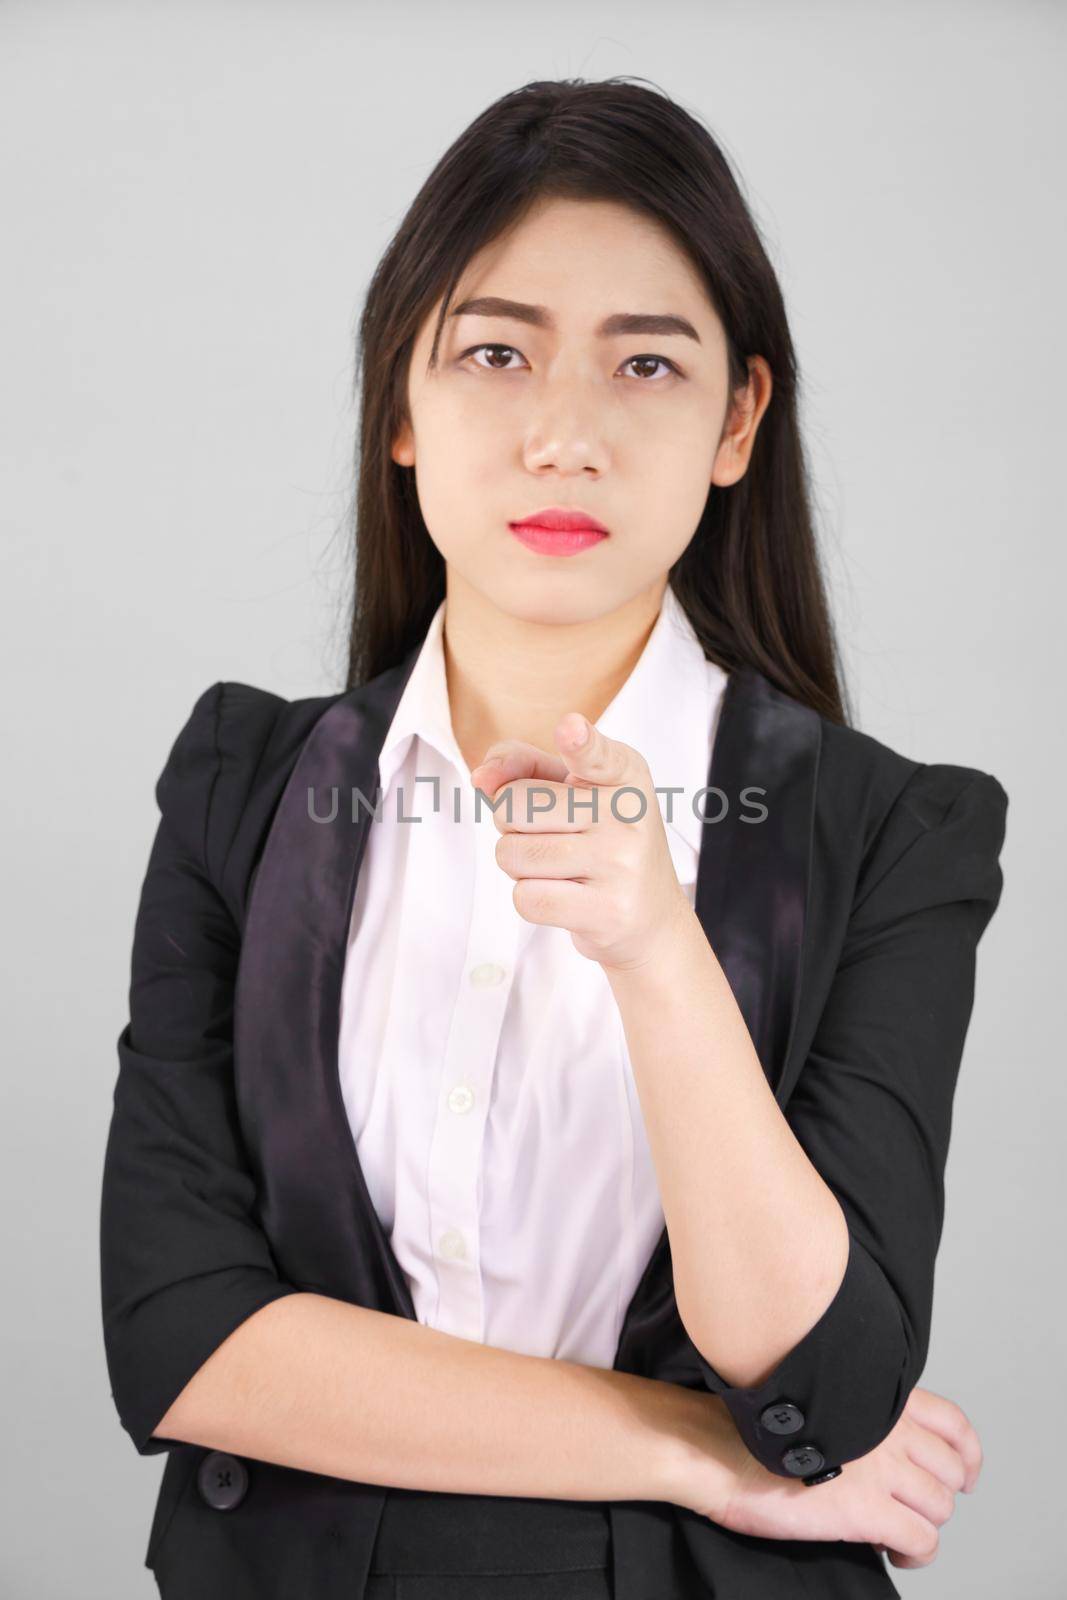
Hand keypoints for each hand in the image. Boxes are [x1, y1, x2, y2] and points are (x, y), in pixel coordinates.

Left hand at [469, 713, 690, 972]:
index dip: (579, 742)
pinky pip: (526, 898)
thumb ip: (521, 765)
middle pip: (514, 806)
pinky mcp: (608, 910)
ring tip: (559, 866)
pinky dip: (531, 898)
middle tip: (550, 833)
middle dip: (512, 824)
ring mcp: (621, 863)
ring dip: (519, 864)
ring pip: (512, 854)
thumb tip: (481, 778)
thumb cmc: (599, 838)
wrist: (650, 912)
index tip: (569, 728)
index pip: (596, 754)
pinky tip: (564, 895)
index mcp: (624, 773)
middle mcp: (627, 814)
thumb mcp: (570, 789)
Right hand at [669, 1386, 980, 1570]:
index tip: (963, 1472)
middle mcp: (888, 1430)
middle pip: (950, 1471)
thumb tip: (877, 1439)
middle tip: (915, 1506)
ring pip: (940, 1508)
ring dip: (926, 1525)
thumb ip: (856, 1408)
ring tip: (901, 1533)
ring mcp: (880, 1470)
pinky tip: (894, 1552)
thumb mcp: (817, 1395)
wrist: (719, 1446)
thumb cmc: (754, 1423)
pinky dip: (916, 1553)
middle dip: (939, 1494)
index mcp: (877, 1398)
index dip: (966, 1454)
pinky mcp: (866, 1510)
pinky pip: (921, 1540)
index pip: (951, 1423)